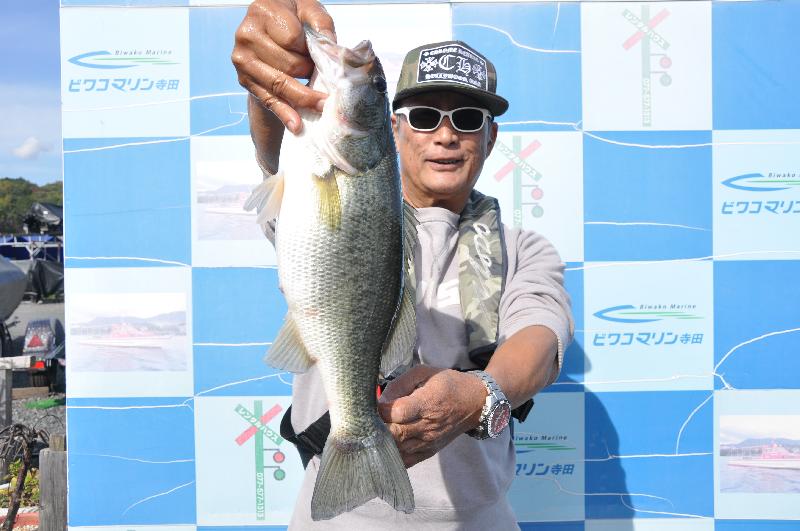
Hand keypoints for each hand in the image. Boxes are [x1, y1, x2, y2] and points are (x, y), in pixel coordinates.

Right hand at [232, 0, 334, 132]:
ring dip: (303, 97)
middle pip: (288, 64)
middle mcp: (247, 34)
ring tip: (321, 105)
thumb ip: (322, 24)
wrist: (269, 32)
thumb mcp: (309, 11)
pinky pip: (268, 100)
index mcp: (262, 10)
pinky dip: (284, 113)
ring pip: (279, 85)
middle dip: (309, 73)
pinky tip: (296, 124)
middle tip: (322, 78)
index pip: (293, 39)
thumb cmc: (293, 20)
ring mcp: (242, 59)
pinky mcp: (244, 80)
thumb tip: (330, 50)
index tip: (318, 56)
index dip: (310, 50)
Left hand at [378, 366, 486, 467]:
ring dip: (383, 441)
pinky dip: (391, 455)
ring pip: (396, 449)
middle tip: (372, 418)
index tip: (376, 403)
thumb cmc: (448, 384)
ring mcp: (428, 442)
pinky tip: (385, 444)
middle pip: (394, 433)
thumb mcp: (424, 372)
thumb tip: (380, 401)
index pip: (397, 412)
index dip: (382, 409)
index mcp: (428, 402)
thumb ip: (399, 384)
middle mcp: (428, 426)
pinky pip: (404, 461)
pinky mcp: (428, 452)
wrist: (475, 404)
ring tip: (377, 430)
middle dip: (378, 426)